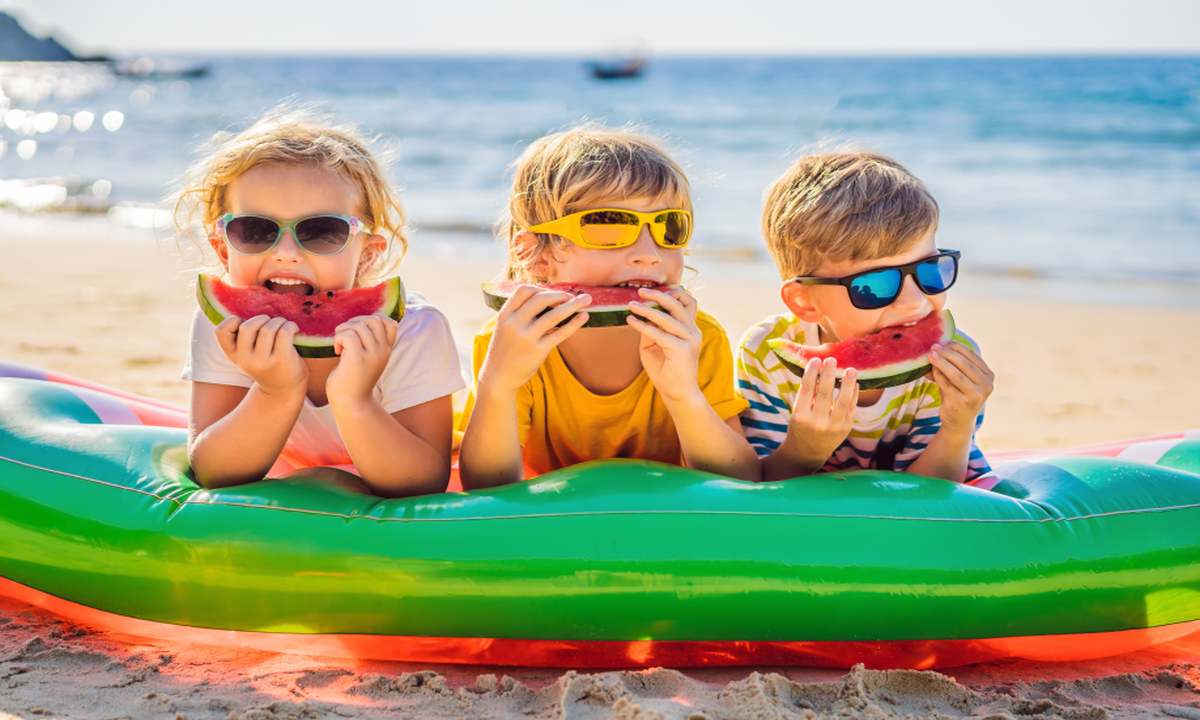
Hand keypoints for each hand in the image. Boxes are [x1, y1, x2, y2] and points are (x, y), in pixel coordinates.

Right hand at [215, 315, 306, 396]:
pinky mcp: (281, 360)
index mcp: (233, 355)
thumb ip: (243, 337)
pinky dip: (290, 326)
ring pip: (268, 328)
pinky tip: (294, 329)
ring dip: (279, 321)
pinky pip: (284, 332)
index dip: (233, 320)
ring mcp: (263, 361)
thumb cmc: (266, 364)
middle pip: (247, 326)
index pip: (221, 331)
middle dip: (262, 319)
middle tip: (271, 323)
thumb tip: (251, 301)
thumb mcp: (247, 354)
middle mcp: (245, 359)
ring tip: (284, 325)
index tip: (246, 323)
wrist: (283, 390)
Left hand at [326, 315, 398, 404]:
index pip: (390, 323)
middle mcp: (383, 351)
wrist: (351, 404)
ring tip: (340, 346)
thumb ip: (368, 343)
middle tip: (345, 337)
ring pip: (358, 326)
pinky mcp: (358, 359)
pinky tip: (337, 351)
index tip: (359, 332)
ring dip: (343, 331)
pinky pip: (348, 335)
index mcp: (386, 350)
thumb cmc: (354, 381)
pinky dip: (338, 339)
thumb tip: (358, 322)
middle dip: (355, 322)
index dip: (372, 320)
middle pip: (373, 319)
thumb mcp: (368, 359)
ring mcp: (372, 354)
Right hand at [478, 285, 590, 392]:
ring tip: (587, 299)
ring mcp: (526, 337)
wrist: (499, 377)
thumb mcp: (504, 328)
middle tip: (572, 296)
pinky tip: (584, 317)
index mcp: (505, 315)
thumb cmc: (505, 350)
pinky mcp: (538, 350)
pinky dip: (574, 323)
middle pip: (541, 298)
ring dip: (573, 304)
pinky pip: (560, 333)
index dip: (540, 288)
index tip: (552, 293)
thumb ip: (519, 314)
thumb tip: (547, 298)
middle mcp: (514, 323)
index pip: (524, 290)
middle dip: (560, 294)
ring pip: (554, 314)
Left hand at [625, 288, 702, 404]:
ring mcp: (690, 340)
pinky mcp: (682, 350)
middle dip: (659, 295)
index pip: (688, 302)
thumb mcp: (654, 345)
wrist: (678, 394)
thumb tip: (641, 314)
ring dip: (648, 309)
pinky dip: (643, 325)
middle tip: (640, 291)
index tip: (655, 288)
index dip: (674, 292)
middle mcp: (693, 331)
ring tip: (631, 305)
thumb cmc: (666, 370)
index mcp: (690, 329)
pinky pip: (660, 333)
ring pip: (668, 316)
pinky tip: (631, 321)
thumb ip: (651, 329)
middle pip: (679, 304)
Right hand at [783, 358, 858, 466]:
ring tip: (851, 369)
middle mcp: (817, 422)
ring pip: (843, 401)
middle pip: (824, 393)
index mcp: (801, 416)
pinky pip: (851, 407)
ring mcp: (833, 426)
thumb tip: (819, 370)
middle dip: (828, 374)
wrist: (809, 452)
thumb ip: (807, 394)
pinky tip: (854, 383)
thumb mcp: (798, 412)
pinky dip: (854, 394)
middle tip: (831, 359)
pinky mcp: (846, 428)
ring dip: (848, 383)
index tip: (815, 360)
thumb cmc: (801, 426)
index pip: (807, 390)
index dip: (811, 373)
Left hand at [929, 342, 993, 433]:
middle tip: (933, 347)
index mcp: (989, 375)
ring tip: (930, 355)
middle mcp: (986, 385)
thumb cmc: (958, 394)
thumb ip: (953, 364)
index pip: (972, 355)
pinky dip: (938, 375)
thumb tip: (937, 348)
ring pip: (956, 374)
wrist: (958, 421)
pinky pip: (946, 384)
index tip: (943, 342)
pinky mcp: (962, 402)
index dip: (956, 347)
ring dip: (941, 362)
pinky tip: (930, 371)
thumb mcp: (960, 378)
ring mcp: (976, 395)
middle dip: (947, 353)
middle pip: (964, 364)